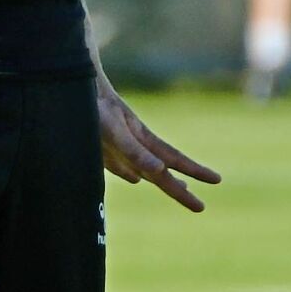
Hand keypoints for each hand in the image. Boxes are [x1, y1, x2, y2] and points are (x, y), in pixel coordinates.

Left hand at [96, 74, 220, 212]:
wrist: (72, 84)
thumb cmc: (94, 107)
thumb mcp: (113, 131)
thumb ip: (134, 152)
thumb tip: (159, 171)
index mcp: (141, 138)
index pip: (172, 160)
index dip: (194, 172)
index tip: (218, 179)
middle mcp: (133, 142)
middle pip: (161, 171)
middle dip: (180, 189)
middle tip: (201, 207)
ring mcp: (117, 144)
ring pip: (144, 168)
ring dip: (160, 179)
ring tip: (179, 188)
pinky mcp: (99, 146)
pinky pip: (119, 165)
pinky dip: (130, 174)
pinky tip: (135, 179)